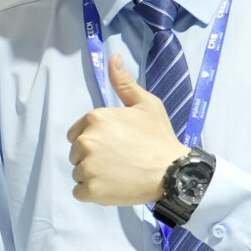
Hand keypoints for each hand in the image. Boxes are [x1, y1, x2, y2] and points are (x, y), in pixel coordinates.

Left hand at [67, 52, 187, 205]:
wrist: (174, 172)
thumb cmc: (160, 138)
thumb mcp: (146, 104)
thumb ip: (124, 83)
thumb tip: (113, 57)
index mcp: (94, 118)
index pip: (77, 133)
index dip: (95, 141)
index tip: (115, 146)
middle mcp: (86, 141)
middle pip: (76, 153)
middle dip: (93, 158)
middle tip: (120, 160)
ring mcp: (87, 166)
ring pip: (78, 172)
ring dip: (94, 176)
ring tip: (119, 174)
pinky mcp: (91, 189)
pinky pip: (80, 192)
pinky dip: (93, 193)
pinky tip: (114, 187)